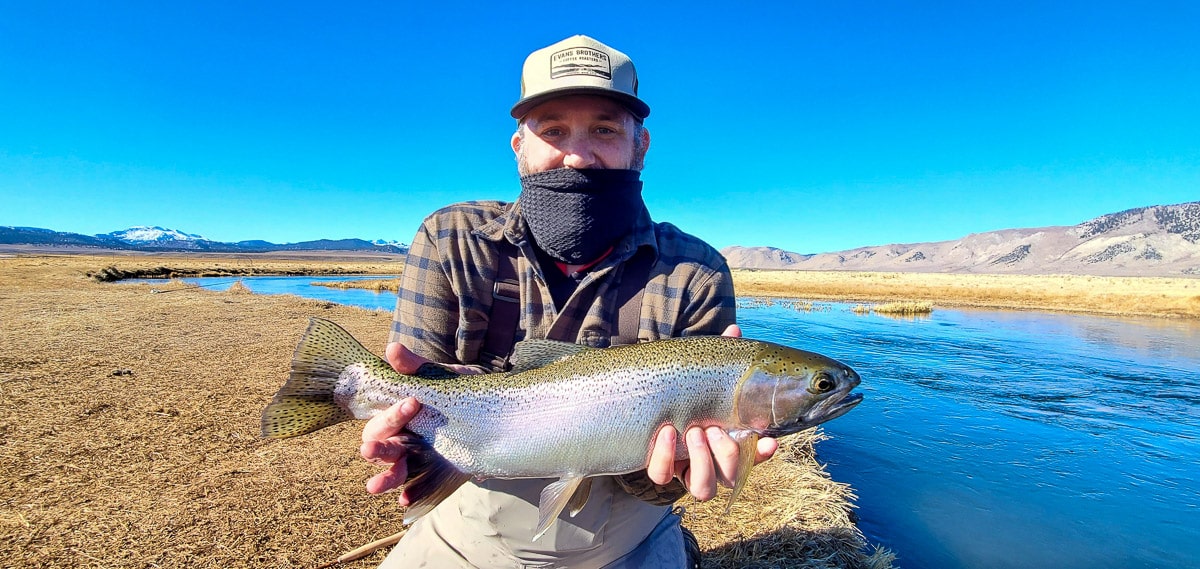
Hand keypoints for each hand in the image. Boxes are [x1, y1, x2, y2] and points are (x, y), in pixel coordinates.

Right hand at [358, 343, 478, 501]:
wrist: (498, 410)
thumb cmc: (461, 390)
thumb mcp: (442, 377)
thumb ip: (417, 367)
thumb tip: (392, 349)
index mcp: (401, 416)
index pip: (382, 420)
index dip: (392, 414)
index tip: (413, 402)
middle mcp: (406, 438)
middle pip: (380, 447)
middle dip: (377, 449)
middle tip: (369, 450)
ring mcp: (421, 458)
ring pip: (394, 471)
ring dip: (384, 477)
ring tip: (374, 486)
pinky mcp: (439, 473)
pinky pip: (421, 488)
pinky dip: (412, 495)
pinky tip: (406, 501)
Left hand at [644, 324, 779, 500]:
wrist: (641, 399)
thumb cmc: (680, 388)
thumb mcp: (699, 373)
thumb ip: (718, 355)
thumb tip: (734, 331)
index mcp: (726, 440)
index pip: (753, 456)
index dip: (763, 453)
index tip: (768, 440)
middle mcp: (710, 462)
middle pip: (731, 477)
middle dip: (727, 454)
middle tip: (714, 429)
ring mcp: (684, 469)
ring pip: (703, 488)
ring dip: (702, 461)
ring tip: (694, 432)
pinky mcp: (660, 468)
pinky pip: (662, 475)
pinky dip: (665, 456)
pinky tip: (667, 431)